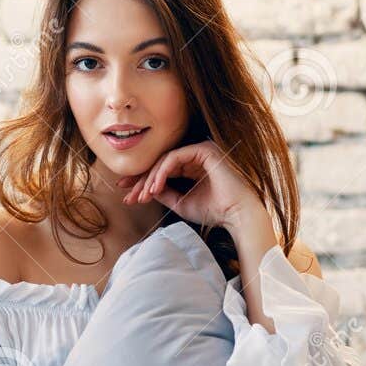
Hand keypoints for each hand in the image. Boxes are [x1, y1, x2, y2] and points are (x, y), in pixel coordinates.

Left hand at [118, 140, 266, 233]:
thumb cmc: (214, 211)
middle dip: (141, 180)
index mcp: (194, 167)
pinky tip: (154, 187)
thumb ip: (164, 193)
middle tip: (128, 196)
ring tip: (143, 196)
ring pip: (165, 160)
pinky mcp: (204, 149)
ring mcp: (201, 150)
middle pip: (161, 164)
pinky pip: (174, 158)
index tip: (128, 195)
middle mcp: (197, 156)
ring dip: (150, 178)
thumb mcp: (182, 203)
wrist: (238, 215)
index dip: (143, 182)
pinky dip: (161, 172)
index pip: (163, 170)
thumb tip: (144, 188)